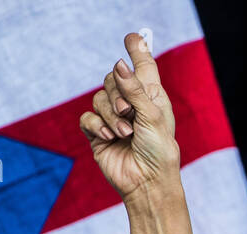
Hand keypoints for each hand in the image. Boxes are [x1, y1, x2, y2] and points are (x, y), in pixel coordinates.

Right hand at [78, 33, 179, 203]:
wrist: (147, 183)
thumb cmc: (159, 152)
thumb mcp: (152, 117)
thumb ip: (134, 90)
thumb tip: (118, 64)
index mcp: (151, 97)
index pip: (142, 67)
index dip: (137, 51)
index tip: (132, 37)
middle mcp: (132, 105)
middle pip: (111, 80)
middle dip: (117, 95)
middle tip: (129, 114)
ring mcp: (114, 119)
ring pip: (98, 98)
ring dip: (110, 115)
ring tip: (125, 134)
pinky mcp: (98, 133)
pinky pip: (87, 117)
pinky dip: (97, 125)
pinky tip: (109, 138)